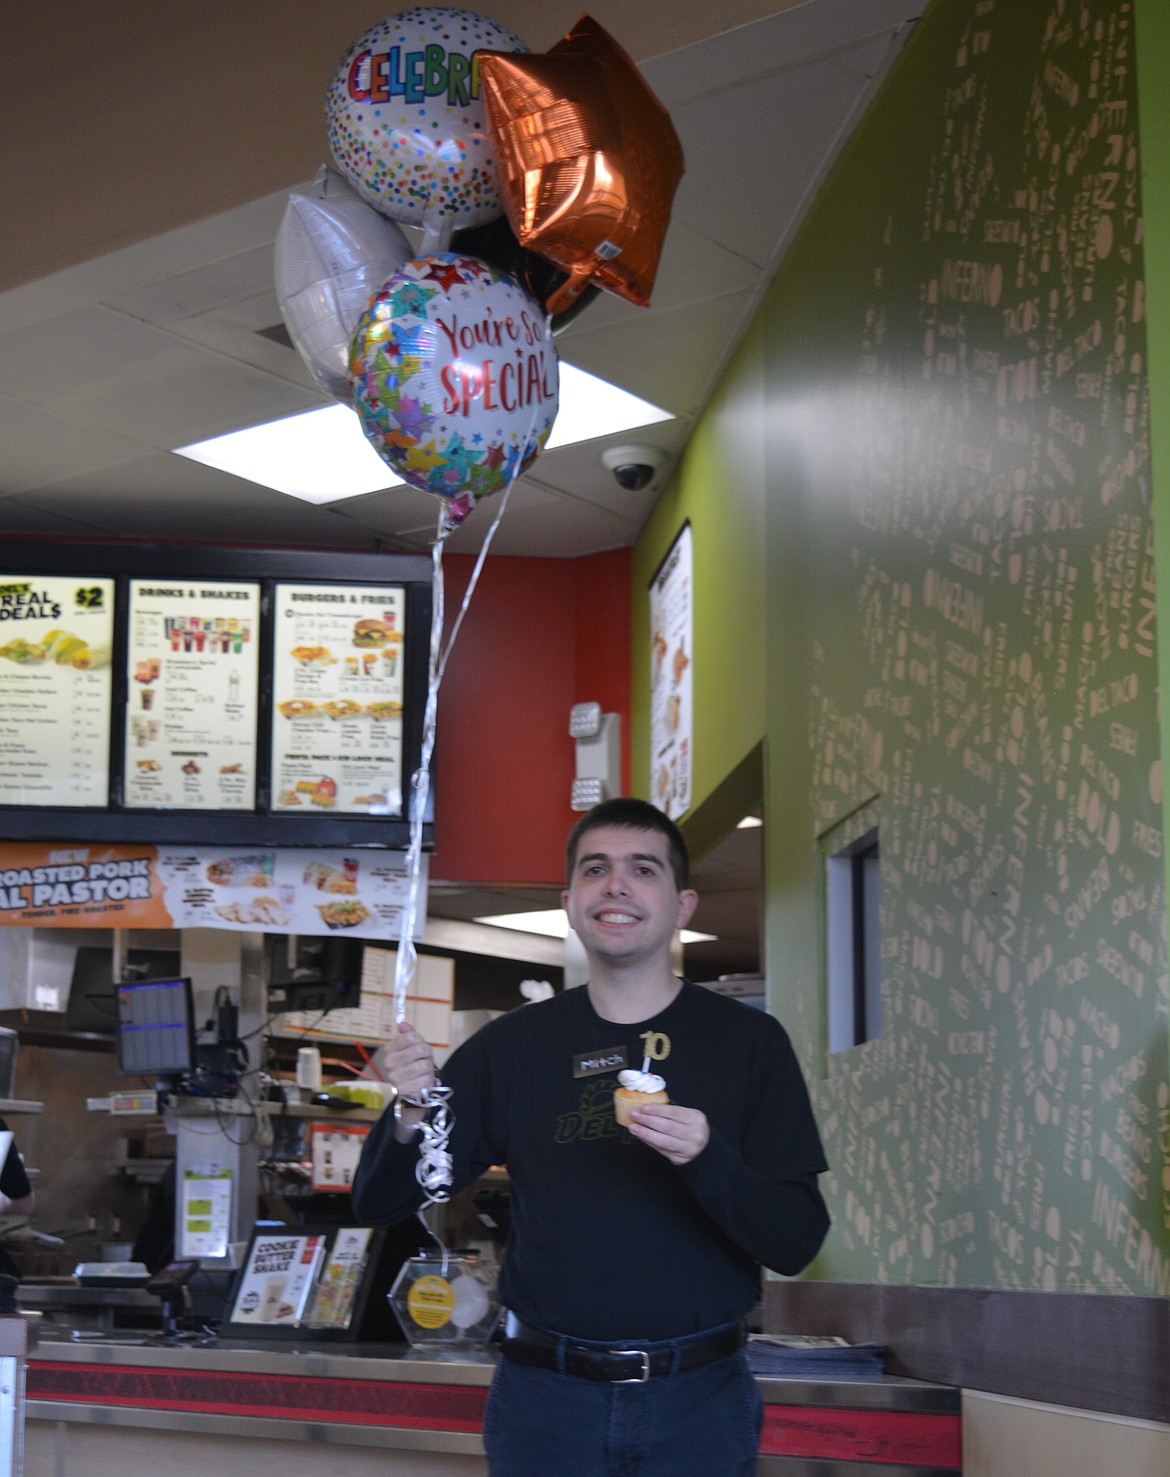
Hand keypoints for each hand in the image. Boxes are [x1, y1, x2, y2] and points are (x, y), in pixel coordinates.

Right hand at [380, 1022, 436, 1139]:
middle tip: (424, 1060)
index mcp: (390, 1050)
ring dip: (429, 1068)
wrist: (413, 1093)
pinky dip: (429, 1080)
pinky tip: (423, 1083)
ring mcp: (396, 1078)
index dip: (420, 1040)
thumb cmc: (414, 1067)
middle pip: (419, 1049)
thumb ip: (409, 1035)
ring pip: (424, 1064)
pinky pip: (426, 1079)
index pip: (410, 1036)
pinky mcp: (405, 1090)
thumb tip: (402, 1023)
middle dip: (427, 1054)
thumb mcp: (413, 1048)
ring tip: (424, 1072)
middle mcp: (390, 1064)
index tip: (420, 1046)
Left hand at [627, 1104, 708, 1165]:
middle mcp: (695, 1134)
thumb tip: (644, 1109)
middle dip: (648, 1120)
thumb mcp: (686, 1117)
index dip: (656, 1110)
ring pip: (663, 1140)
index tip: (642, 1108)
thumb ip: (670, 1114)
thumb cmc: (690, 1128)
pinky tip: (641, 1136)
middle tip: (633, 1115)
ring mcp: (688, 1148)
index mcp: (696, 1118)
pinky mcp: (680, 1159)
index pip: (673, 1112)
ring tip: (633, 1127)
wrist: (704, 1148)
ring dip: (645, 1133)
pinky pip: (661, 1150)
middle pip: (667, 1126)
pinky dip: (649, 1142)